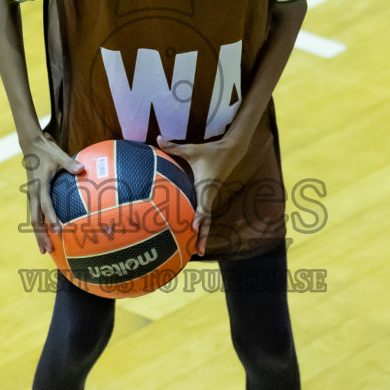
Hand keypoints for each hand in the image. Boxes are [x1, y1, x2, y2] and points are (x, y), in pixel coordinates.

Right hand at [21, 134, 83, 254]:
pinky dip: (39, 227)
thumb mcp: (58, 155)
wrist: (31, 146)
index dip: (50, 217)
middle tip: (48, 250)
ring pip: (33, 220)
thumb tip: (82, 169)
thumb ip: (70, 163)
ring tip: (45, 251)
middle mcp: (33, 193)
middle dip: (41, 235)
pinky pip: (35, 215)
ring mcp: (31, 196)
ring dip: (38, 235)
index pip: (45, 205)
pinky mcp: (32, 197)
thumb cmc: (47, 151)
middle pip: (35, 219)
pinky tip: (45, 237)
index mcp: (39, 185)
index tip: (57, 229)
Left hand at [155, 130, 249, 256]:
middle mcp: (208, 195)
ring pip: (207, 219)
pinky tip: (194, 233)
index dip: (198, 216)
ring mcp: (210, 197)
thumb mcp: (192, 149)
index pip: (202, 206)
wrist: (232, 151)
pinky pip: (205, 213)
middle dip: (202, 236)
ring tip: (197, 250)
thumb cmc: (210, 151)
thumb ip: (174, 146)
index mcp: (205, 187)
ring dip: (202, 234)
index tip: (193, 227)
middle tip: (197, 252)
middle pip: (206, 220)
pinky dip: (202, 225)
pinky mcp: (209, 196)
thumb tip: (158, 137)